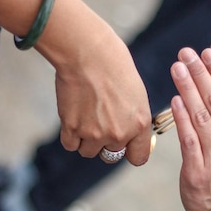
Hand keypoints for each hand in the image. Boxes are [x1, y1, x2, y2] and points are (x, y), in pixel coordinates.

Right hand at [54, 25, 152, 165]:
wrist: (88, 52)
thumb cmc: (114, 66)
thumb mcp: (137, 94)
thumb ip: (134, 119)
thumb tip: (128, 136)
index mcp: (139, 124)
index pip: (138, 158)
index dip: (131, 151)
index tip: (125, 144)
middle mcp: (118, 133)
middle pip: (110, 155)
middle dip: (106, 143)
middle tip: (100, 119)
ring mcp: (94, 133)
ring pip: (88, 152)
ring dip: (86, 139)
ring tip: (86, 114)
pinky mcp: (72, 127)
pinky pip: (70, 145)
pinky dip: (71, 135)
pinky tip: (74, 116)